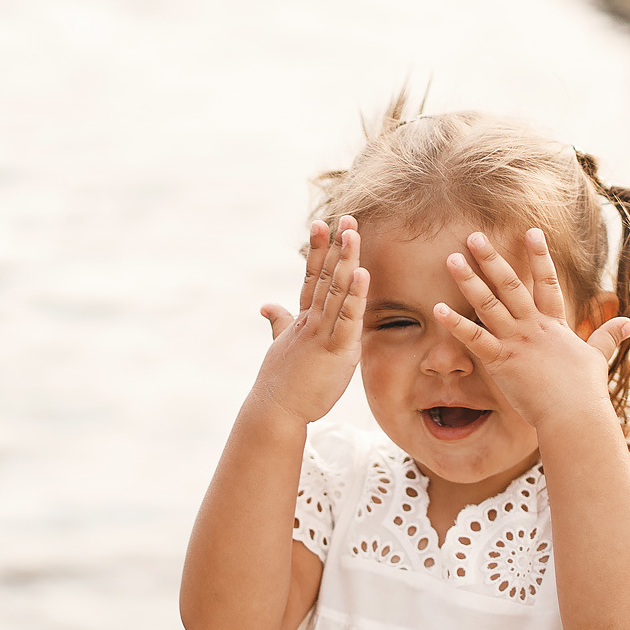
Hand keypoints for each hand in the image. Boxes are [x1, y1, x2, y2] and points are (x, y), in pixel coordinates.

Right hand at [252, 215, 367, 426]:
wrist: (275, 411)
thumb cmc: (280, 383)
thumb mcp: (280, 346)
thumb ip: (278, 323)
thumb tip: (266, 305)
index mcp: (302, 319)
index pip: (311, 277)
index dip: (318, 250)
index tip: (322, 224)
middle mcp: (311, 321)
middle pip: (326, 276)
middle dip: (336, 246)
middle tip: (346, 217)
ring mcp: (322, 334)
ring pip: (337, 291)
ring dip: (347, 260)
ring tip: (353, 233)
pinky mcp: (335, 351)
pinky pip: (348, 319)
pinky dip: (356, 296)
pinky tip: (362, 274)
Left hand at [437, 229, 629, 429]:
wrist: (573, 414)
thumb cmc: (584, 390)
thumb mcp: (597, 358)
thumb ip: (608, 336)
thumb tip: (629, 323)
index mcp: (553, 325)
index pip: (547, 282)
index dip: (539, 256)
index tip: (531, 231)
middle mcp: (532, 327)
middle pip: (510, 284)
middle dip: (491, 258)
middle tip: (474, 236)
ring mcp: (515, 341)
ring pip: (488, 303)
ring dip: (468, 280)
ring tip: (451, 259)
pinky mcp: (500, 361)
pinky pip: (473, 338)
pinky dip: (455, 323)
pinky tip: (437, 308)